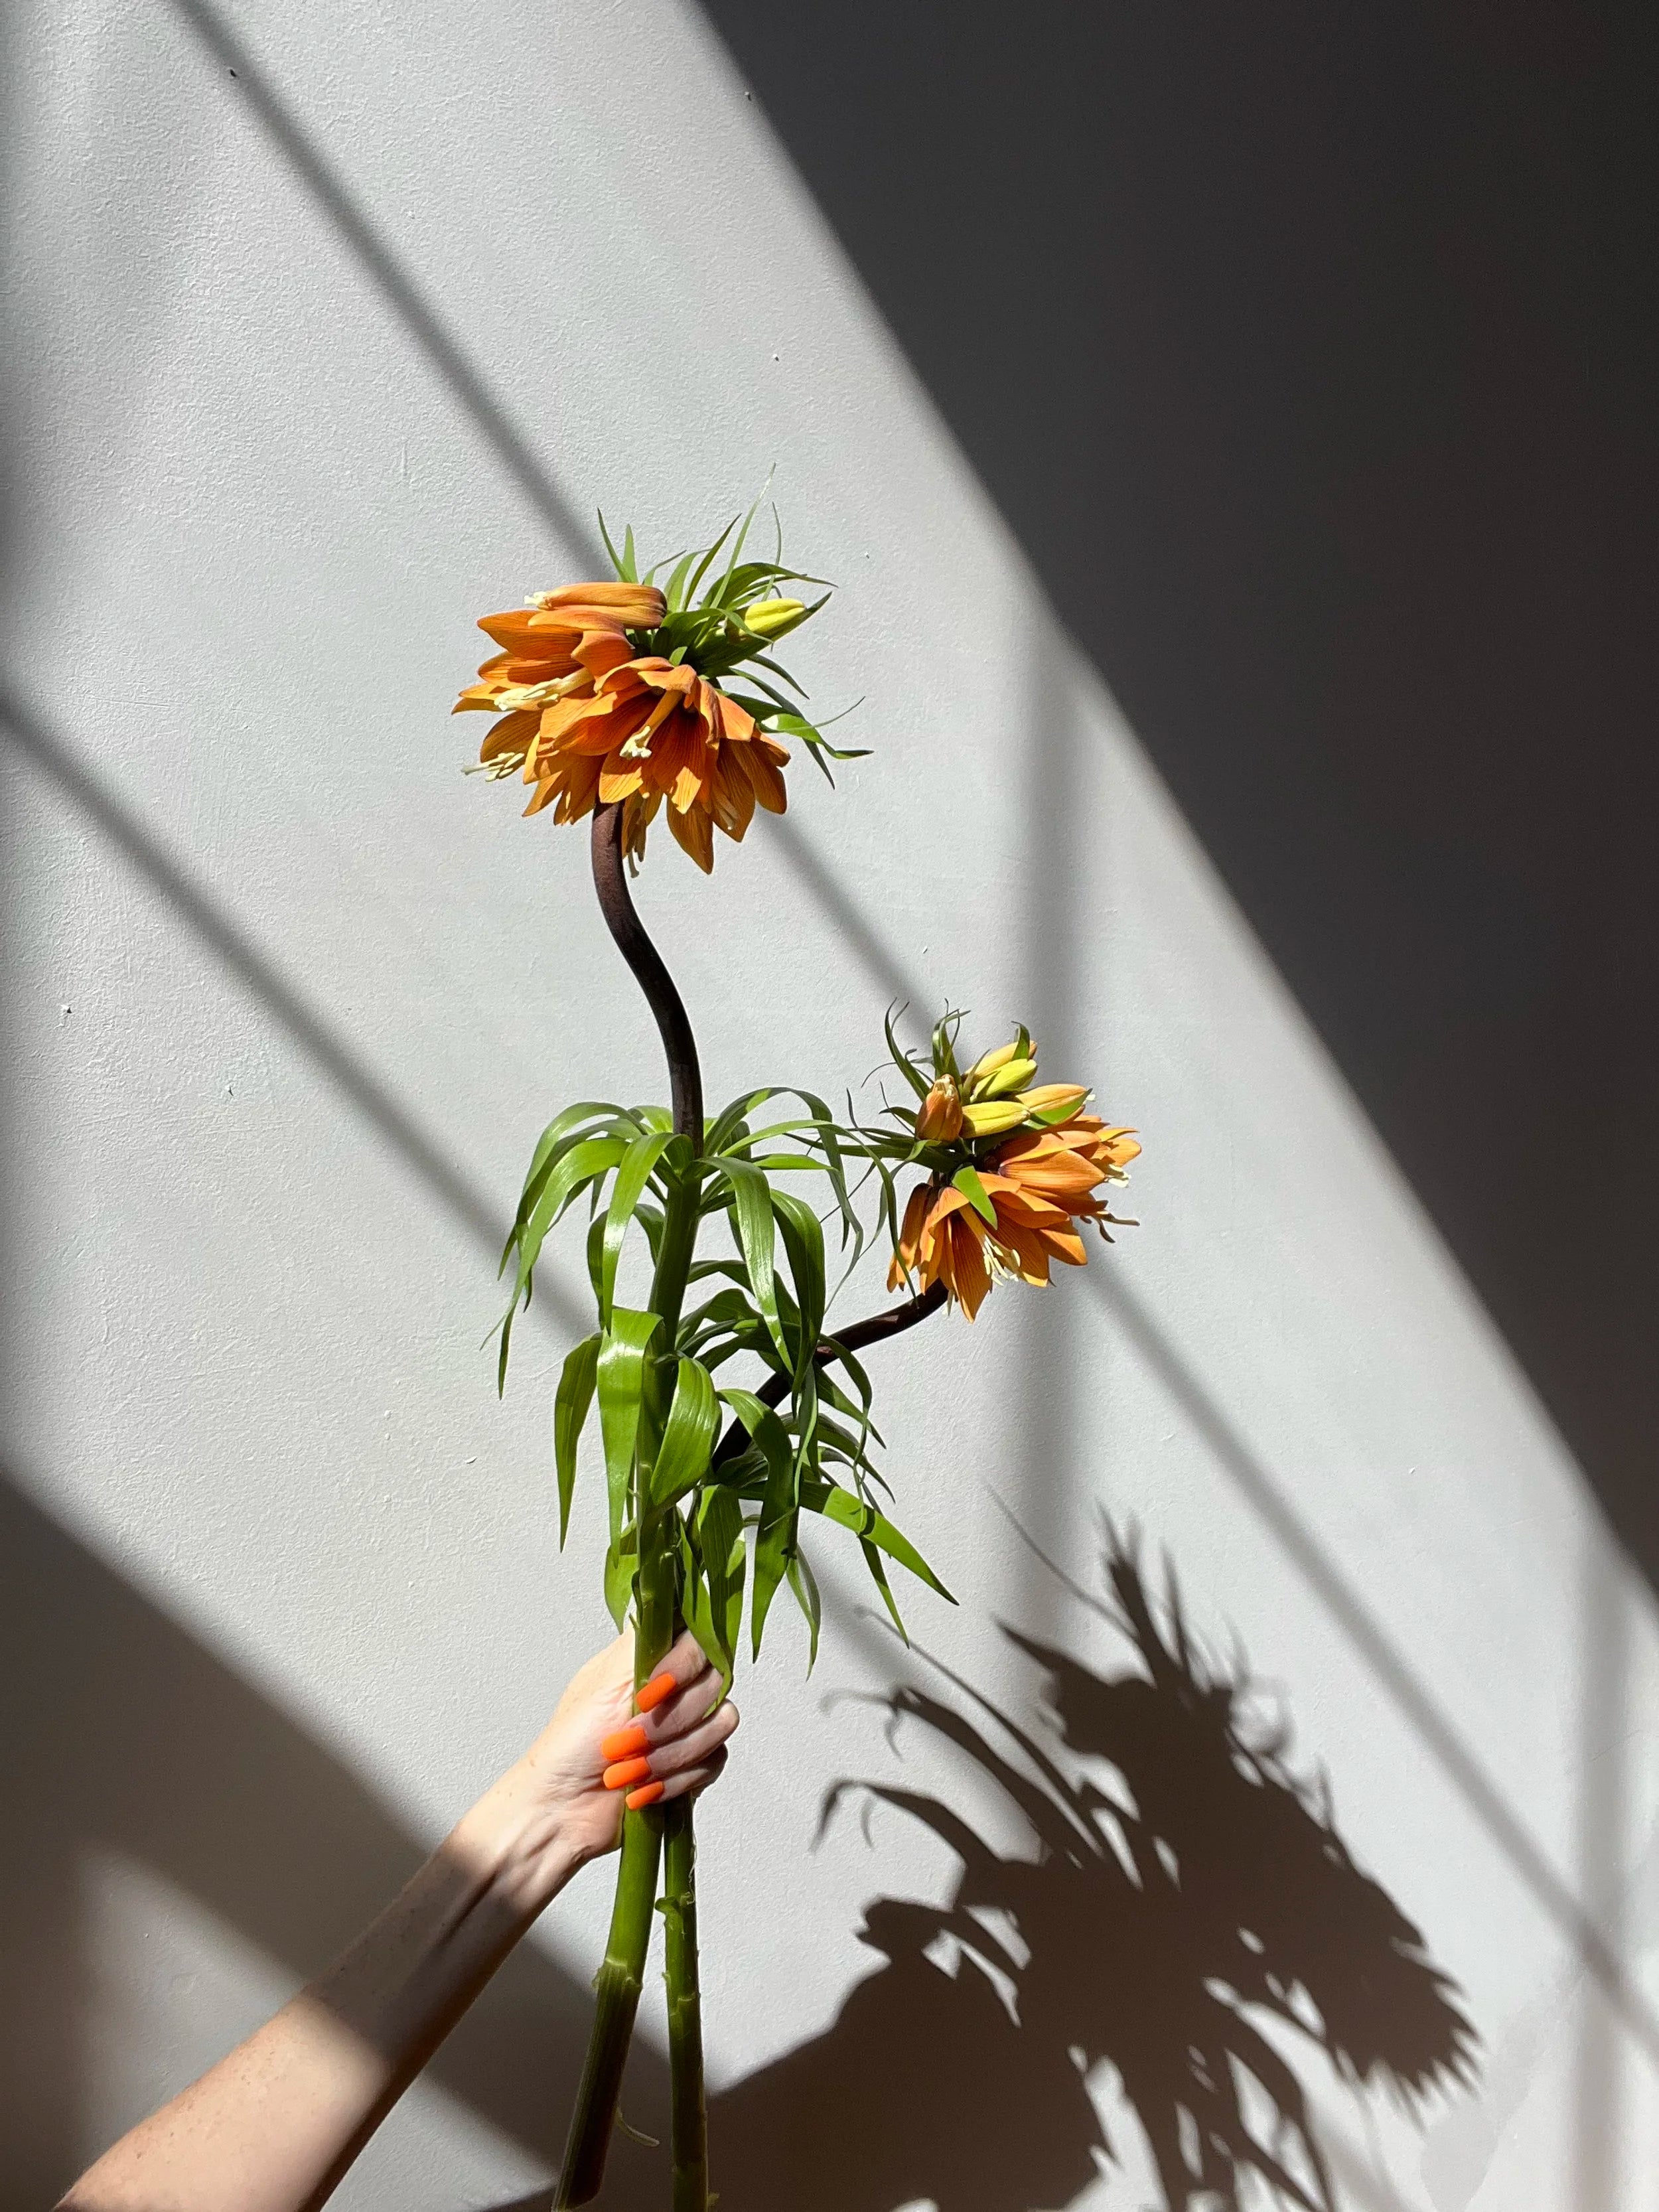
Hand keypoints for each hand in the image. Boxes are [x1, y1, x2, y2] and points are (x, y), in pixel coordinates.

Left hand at [508, 1628, 738, 1869]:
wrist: (561, 1811)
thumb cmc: (569, 1744)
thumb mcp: (605, 1680)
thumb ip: (645, 1638)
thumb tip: (665, 1588)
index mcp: (651, 1658)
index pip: (697, 1638)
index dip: (682, 1666)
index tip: (649, 1692)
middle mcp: (674, 1687)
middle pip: (714, 1683)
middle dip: (669, 1720)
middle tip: (627, 1738)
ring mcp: (686, 1725)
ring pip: (719, 1724)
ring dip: (670, 1754)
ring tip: (627, 1770)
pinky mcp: (694, 1764)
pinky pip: (714, 1761)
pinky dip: (677, 1779)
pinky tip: (642, 1789)